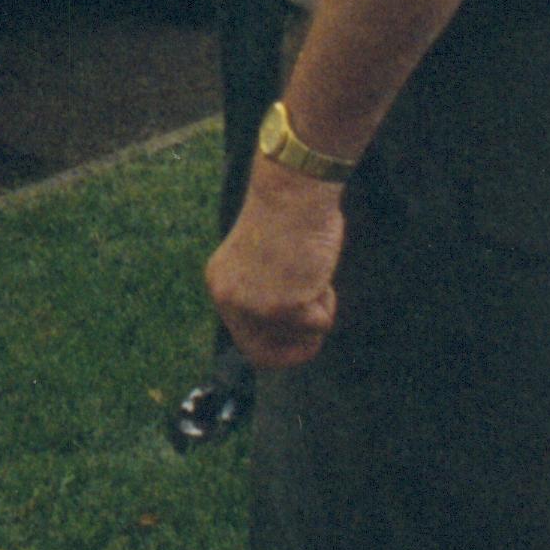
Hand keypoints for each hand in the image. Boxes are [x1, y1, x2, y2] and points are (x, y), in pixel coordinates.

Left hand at [206, 161, 345, 369]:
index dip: (277, 347)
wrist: (293, 192)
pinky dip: (328, 301)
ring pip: (301, 337)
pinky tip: (316, 271)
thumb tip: (288, 328)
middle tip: (316, 329)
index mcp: (221, 285)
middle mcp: (229, 300)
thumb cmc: (288, 217)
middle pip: (265, 357)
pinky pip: (320, 324)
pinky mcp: (284, 307)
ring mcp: (255, 307)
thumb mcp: (261, 263)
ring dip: (317, 312)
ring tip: (312, 274)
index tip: (300, 339)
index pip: (245, 342)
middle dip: (298, 351)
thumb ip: (265, 293)